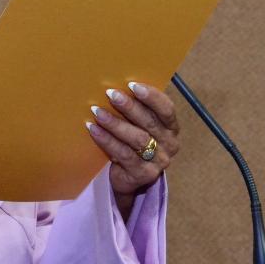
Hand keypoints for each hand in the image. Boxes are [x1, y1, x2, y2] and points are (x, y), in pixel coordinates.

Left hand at [86, 82, 179, 207]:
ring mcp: (158, 161)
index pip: (166, 109)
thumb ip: (136, 110)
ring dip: (115, 123)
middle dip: (129, 107)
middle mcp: (169, 144)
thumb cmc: (131, 142)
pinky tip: (93, 129)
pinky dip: (107, 140)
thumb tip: (116, 85)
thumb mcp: (138, 125)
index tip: (132, 85)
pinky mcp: (143, 174)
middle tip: (110, 94)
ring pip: (137, 138)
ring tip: (97, 111)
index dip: (151, 96)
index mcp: (171, 128)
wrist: (128, 178)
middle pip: (150, 122)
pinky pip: (124, 154)